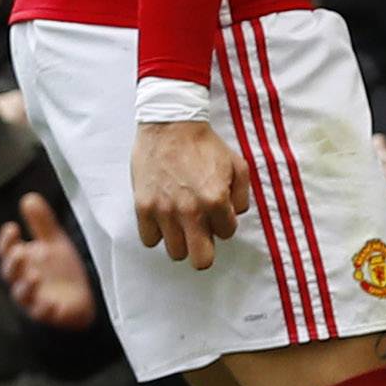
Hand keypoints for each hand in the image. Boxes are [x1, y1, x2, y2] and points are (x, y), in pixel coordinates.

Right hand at [0, 191, 95, 328]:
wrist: (81, 297)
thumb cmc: (60, 269)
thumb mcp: (54, 242)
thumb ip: (41, 222)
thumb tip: (28, 197)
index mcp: (22, 262)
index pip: (6, 251)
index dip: (6, 241)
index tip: (13, 228)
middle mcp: (22, 281)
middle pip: (10, 274)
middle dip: (13, 264)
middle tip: (19, 252)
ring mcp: (34, 300)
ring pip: (22, 295)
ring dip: (26, 286)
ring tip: (33, 275)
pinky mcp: (50, 315)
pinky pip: (44, 315)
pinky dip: (46, 310)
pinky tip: (52, 304)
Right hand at [132, 119, 249, 269]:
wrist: (170, 124)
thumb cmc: (204, 144)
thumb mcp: (237, 164)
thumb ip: (242, 195)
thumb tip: (234, 216)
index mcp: (216, 200)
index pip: (227, 234)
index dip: (224, 223)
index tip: (217, 211)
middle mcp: (190, 210)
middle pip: (201, 261)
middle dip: (204, 250)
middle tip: (201, 235)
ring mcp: (164, 211)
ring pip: (175, 252)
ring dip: (180, 239)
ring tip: (180, 221)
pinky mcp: (143, 207)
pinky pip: (150, 240)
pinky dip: (157, 232)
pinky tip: (163, 217)